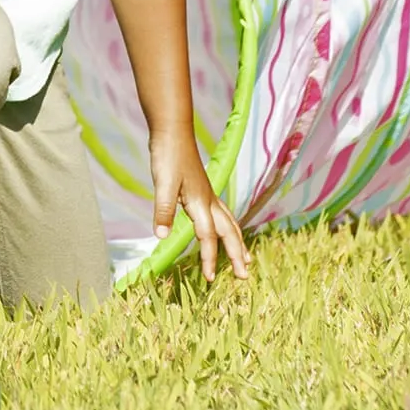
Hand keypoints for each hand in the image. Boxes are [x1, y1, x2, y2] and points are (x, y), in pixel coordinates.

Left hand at [149, 128, 252, 281]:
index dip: (209, 258)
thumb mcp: (163, 183)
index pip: (208, 236)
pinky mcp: (203, 188)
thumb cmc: (167, 155)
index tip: (209, 279)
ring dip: (237, 241)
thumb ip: (164, 209)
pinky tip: (226, 228)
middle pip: (228, 232)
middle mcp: (208, 200)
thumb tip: (162, 237)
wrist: (172, 130)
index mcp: (200, 202)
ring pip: (229, 222)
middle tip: (244, 276)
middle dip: (236, 254)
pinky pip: (222, 213)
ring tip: (247, 258)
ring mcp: (208, 193)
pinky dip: (228, 226)